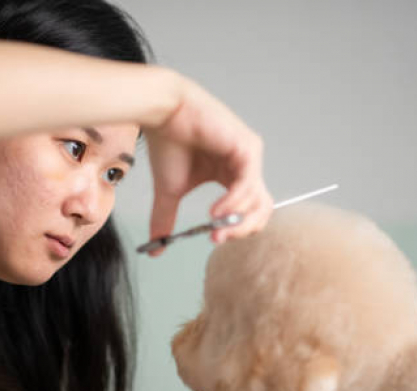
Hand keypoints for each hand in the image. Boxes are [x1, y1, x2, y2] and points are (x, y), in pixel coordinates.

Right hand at [143, 76, 272, 255]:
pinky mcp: (248, 148)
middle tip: (218, 238)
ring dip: (236, 218)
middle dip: (242, 230)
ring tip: (214, 224)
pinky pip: (249, 183)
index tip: (213, 239)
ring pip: (259, 199)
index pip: (250, 212)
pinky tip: (216, 210)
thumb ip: (166, 220)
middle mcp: (245, 168)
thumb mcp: (169, 192)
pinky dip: (234, 201)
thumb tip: (155, 250)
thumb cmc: (168, 145)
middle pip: (262, 209)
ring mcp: (249, 157)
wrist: (162, 115)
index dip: (236, 231)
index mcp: (232, 177)